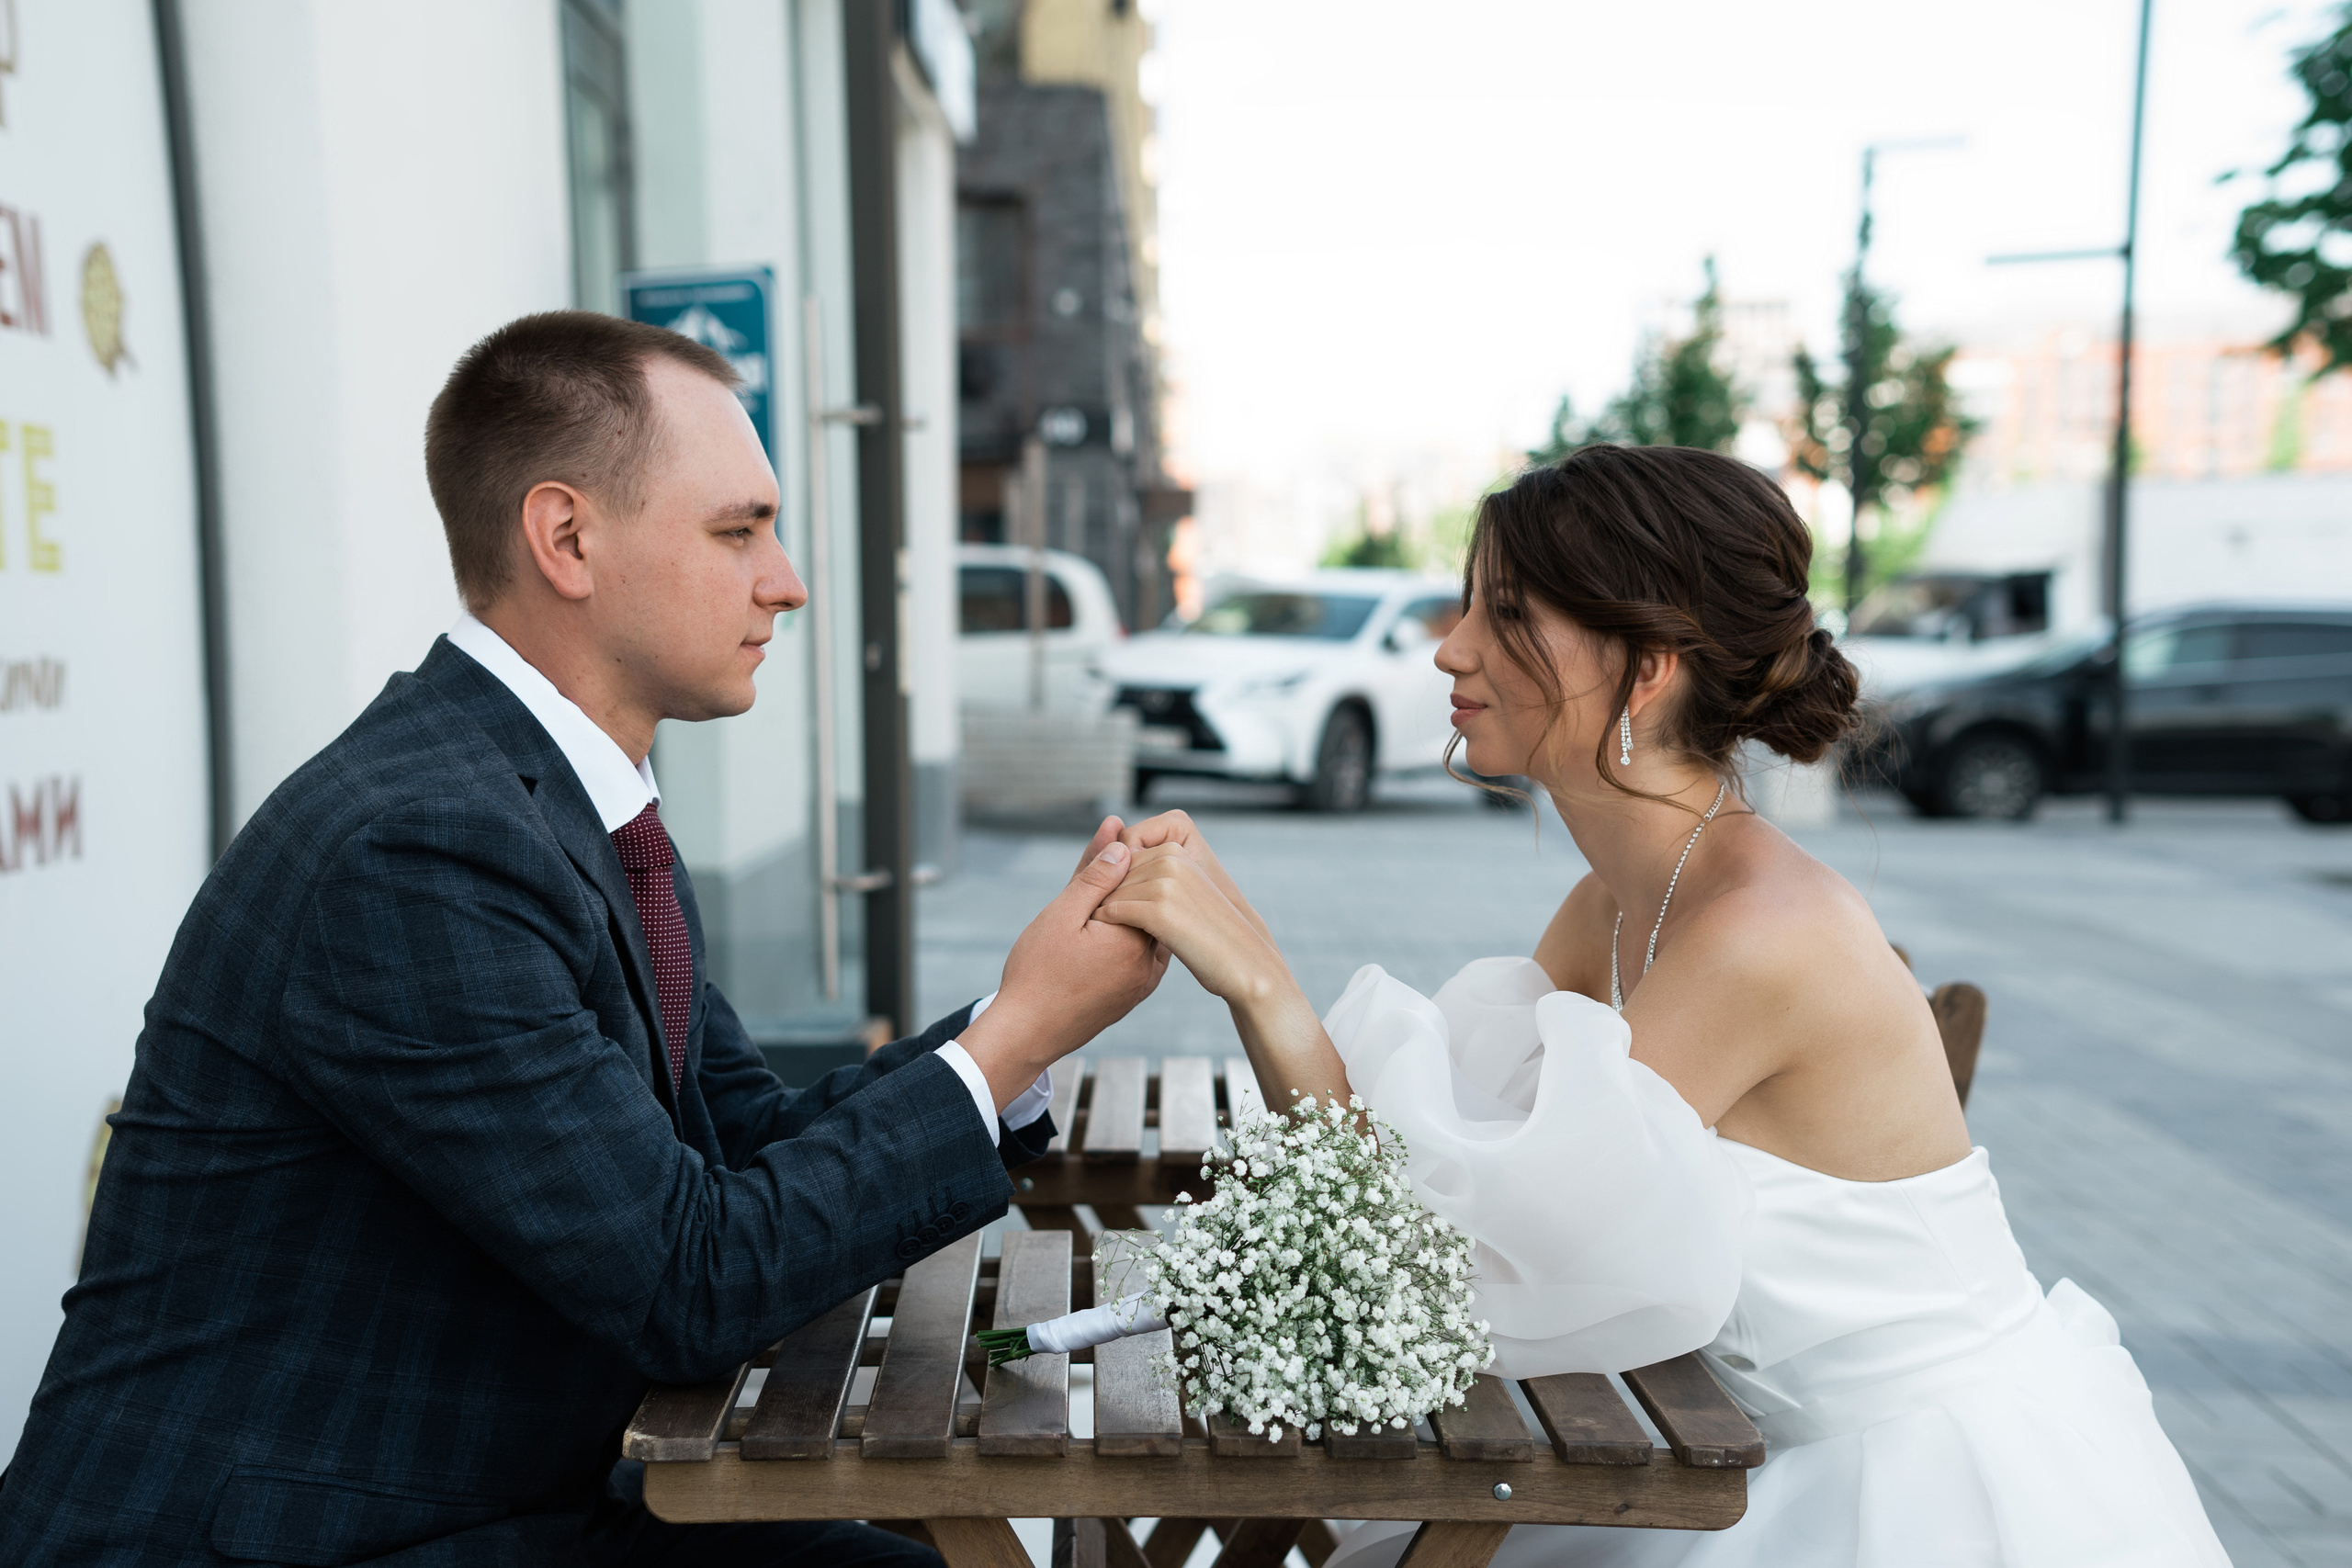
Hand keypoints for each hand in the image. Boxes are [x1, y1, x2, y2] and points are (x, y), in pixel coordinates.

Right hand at [959, 821, 1169, 1109]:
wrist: (1024, 1034)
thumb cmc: (1036, 975)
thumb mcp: (1061, 915)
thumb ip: (1095, 879)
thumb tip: (1123, 846)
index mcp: (1135, 940)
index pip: (1143, 885)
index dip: (1125, 859)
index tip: (1112, 834)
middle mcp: (1148, 964)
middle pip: (1142, 907)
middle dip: (1123, 880)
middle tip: (1106, 848)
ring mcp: (1141, 983)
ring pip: (1137, 931)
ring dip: (1120, 908)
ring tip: (1094, 886)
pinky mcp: (1131, 996)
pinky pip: (1132, 954)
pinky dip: (1118, 936)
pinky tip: (1098, 920)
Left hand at [1098, 843, 1288, 1004]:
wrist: (1243, 962)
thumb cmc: (1208, 933)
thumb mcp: (1184, 892)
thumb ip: (1154, 875)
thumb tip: (1114, 866)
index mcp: (1176, 849)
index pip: (1120, 855)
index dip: (1111, 883)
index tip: (1112, 905)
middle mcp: (1170, 858)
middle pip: (1112, 873)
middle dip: (1104, 896)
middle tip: (1104, 922)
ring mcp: (1165, 882)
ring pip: (1108, 892)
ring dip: (1103, 913)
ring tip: (1106, 934)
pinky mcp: (1159, 910)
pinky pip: (1112, 911)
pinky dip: (1107, 926)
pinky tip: (1113, 942)